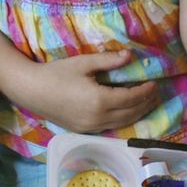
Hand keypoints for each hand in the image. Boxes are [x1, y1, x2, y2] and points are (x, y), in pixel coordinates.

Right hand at [16, 50, 157, 132]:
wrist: (31, 90)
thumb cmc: (56, 73)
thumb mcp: (83, 63)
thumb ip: (108, 60)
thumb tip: (130, 56)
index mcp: (100, 101)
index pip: (131, 98)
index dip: (145, 91)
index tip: (153, 82)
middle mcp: (98, 118)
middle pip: (130, 113)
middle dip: (145, 103)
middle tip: (154, 93)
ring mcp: (90, 127)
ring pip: (122, 123)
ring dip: (136, 113)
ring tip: (145, 103)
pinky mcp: (83, 130)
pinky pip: (110, 127)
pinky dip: (122, 119)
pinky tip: (126, 111)